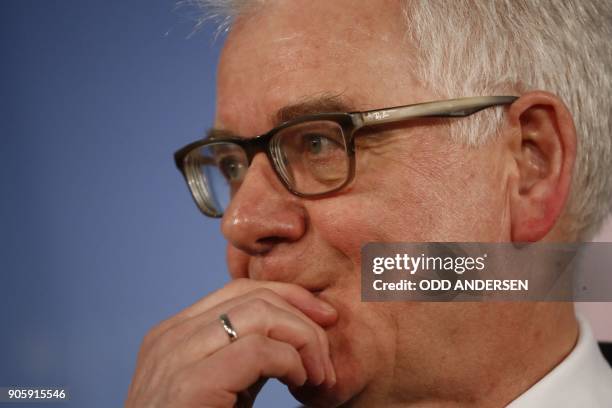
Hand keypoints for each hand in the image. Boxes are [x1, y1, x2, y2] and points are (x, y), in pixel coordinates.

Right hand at [125, 279, 337, 407]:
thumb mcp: (225, 387)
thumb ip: (247, 356)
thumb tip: (295, 334)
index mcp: (175, 334)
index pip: (240, 290)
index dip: (290, 296)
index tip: (325, 318)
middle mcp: (171, 337)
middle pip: (254, 296)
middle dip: (304, 318)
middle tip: (325, 360)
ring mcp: (175, 356)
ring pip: (261, 313)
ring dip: (304, 340)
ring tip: (317, 376)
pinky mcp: (191, 385)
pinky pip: (258, 350)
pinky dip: (291, 361)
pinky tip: (298, 383)